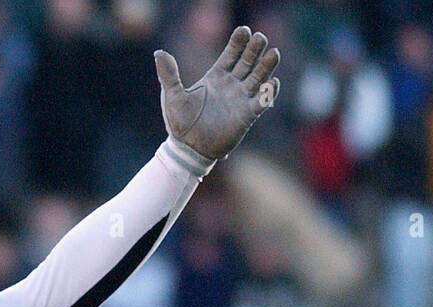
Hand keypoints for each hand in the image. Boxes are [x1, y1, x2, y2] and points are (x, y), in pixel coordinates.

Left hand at [155, 26, 279, 165]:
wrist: (187, 151)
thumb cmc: (179, 124)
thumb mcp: (172, 97)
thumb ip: (169, 74)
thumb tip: (158, 53)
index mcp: (215, 77)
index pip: (231, 54)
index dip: (238, 42)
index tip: (243, 30)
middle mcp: (231, 85)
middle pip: (248, 61)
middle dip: (255, 49)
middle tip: (260, 37)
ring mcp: (241, 99)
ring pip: (259, 77)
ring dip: (267, 65)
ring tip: (274, 53)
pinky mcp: (247, 115)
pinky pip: (263, 100)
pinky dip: (270, 91)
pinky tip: (272, 82)